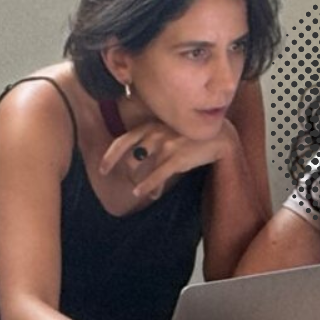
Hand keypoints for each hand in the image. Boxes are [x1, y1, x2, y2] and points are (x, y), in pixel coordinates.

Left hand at [98, 117, 233, 205]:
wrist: (218, 135)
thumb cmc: (188, 135)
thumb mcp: (166, 130)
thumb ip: (149, 140)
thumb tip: (134, 158)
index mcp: (149, 126)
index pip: (122, 142)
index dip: (109, 157)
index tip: (102, 170)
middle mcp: (155, 133)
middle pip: (132, 158)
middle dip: (130, 173)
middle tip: (130, 182)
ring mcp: (166, 145)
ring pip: (145, 169)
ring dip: (141, 184)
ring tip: (139, 192)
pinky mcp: (178, 157)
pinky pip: (158, 175)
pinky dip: (148, 186)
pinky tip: (143, 194)